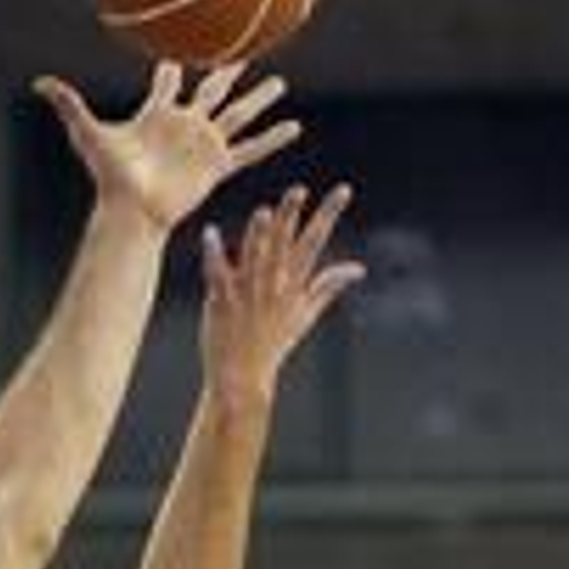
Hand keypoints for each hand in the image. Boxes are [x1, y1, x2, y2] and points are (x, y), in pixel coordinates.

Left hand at [35, 62, 300, 234]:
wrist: (131, 211)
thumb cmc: (109, 177)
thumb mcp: (89, 133)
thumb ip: (68, 104)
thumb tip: (38, 81)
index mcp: (157, 115)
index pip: (167, 82)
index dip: (172, 65)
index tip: (182, 47)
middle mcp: (184, 126)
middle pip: (211, 91)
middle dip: (226, 71)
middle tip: (244, 50)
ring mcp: (203, 145)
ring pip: (236, 114)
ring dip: (258, 100)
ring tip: (280, 84)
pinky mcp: (216, 166)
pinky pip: (249, 150)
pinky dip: (271, 140)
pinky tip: (292, 129)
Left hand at [199, 184, 364, 412]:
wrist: (243, 378)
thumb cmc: (273, 345)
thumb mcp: (306, 315)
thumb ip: (329, 287)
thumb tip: (358, 268)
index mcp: (293, 285)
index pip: (314, 242)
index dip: (328, 214)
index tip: (343, 189)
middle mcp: (273, 287)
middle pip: (284, 246)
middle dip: (291, 218)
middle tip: (298, 190)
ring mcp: (247, 295)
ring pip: (254, 260)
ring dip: (258, 237)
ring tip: (264, 213)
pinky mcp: (222, 303)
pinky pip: (218, 275)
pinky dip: (214, 255)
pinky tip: (210, 234)